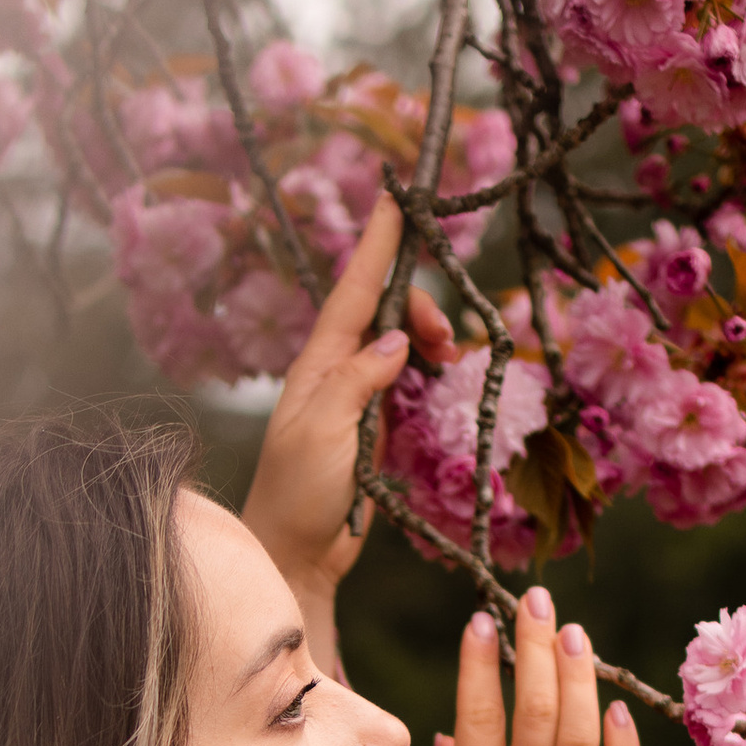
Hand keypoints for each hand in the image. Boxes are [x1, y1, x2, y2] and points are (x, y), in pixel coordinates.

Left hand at [242, 195, 452, 643]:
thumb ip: (356, 383)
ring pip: (403, 342)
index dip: (378, 241)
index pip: (353, 288)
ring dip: (431, 341)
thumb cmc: (297, 496)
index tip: (397, 192)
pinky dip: (432, 371)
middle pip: (387, 310)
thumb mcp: (322, 435)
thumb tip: (394, 340)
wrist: (295, 554)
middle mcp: (336, 371)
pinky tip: (444, 382)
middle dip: (422, 309)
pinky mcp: (376, 425)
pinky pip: (410, 379)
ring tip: (450, 362)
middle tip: (448, 342)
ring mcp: (358, 396)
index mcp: (318, 364)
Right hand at [429, 587, 644, 745]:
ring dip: (579, 678)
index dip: (481, 661)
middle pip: (533, 709)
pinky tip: (618, 708)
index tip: (483, 619)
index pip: (475, 716)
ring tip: (574, 634)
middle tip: (538, 600)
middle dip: (535, 646)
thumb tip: (449, 733)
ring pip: (577, 735)